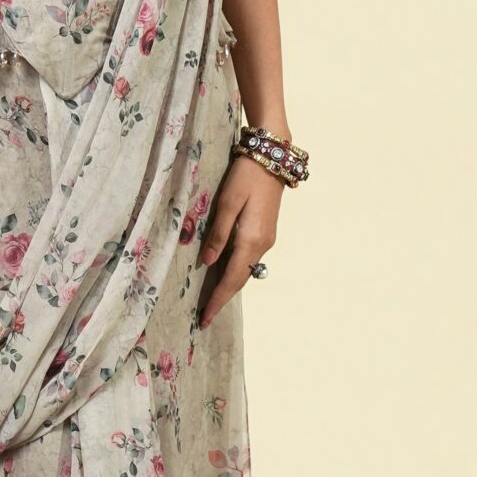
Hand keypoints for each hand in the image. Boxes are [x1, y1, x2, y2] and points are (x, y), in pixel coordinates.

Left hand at [196, 153, 278, 329]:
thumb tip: (207, 263)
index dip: (217, 299)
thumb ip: (218, 234)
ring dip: (230, 286)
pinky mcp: (266, 232)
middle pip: (240, 279)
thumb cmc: (245, 176)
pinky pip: (249, 260)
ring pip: (245, 270)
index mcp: (251, 239)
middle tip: (205, 317)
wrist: (271, 158)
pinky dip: (236, 272)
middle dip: (223, 298)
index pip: (231, 278)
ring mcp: (267, 239)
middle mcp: (263, 245)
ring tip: (212, 300)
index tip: (205, 318)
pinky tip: (224, 274)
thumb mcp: (227, 203)